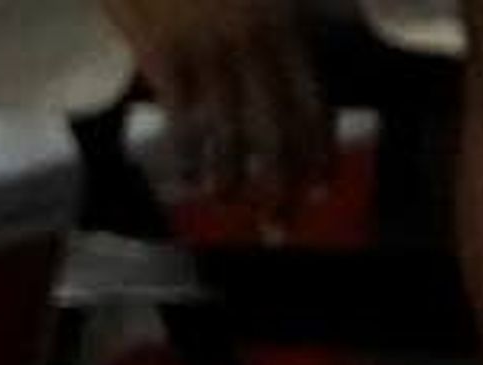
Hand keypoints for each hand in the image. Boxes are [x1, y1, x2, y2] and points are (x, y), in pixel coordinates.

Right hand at [102, 0, 330, 209]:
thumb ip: (282, 22)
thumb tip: (290, 68)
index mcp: (285, 26)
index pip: (310, 101)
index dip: (316, 150)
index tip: (319, 188)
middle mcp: (253, 46)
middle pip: (275, 127)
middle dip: (281, 181)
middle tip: (281, 224)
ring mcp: (207, 53)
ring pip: (229, 130)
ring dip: (232, 177)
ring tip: (232, 208)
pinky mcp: (162, 56)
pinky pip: (180, 117)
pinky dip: (186, 154)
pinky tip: (187, 182)